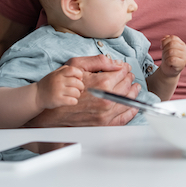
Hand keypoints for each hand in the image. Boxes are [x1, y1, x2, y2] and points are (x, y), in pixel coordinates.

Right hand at [24, 54, 138, 126]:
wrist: (51, 112)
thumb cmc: (63, 87)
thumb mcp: (77, 65)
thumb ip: (99, 61)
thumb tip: (117, 63)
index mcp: (102, 83)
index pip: (123, 72)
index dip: (125, 68)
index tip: (125, 67)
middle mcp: (106, 100)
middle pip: (128, 85)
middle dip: (130, 78)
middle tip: (129, 75)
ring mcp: (106, 114)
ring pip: (129, 101)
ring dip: (134, 92)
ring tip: (134, 87)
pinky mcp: (104, 125)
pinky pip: (124, 118)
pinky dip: (131, 110)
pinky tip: (133, 104)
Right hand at [35, 65, 83, 109]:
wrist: (36, 95)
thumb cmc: (48, 84)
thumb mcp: (54, 73)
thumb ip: (65, 70)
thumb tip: (80, 75)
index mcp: (58, 74)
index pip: (73, 70)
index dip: (79, 74)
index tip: (79, 79)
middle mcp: (58, 81)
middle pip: (77, 82)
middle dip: (81, 87)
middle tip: (79, 89)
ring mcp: (58, 91)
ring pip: (76, 92)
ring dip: (78, 95)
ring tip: (74, 95)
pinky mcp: (57, 100)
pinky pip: (72, 101)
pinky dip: (74, 101)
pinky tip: (71, 101)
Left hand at [160, 35, 185, 76]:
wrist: (169, 70)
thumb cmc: (168, 57)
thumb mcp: (166, 47)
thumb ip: (166, 41)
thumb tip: (163, 38)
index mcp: (181, 44)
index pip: (173, 37)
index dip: (165, 41)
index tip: (162, 47)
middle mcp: (184, 49)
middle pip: (172, 44)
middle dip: (165, 49)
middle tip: (164, 54)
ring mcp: (184, 57)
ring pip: (171, 52)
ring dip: (165, 56)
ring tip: (167, 59)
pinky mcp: (181, 64)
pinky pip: (172, 60)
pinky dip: (167, 61)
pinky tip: (168, 63)